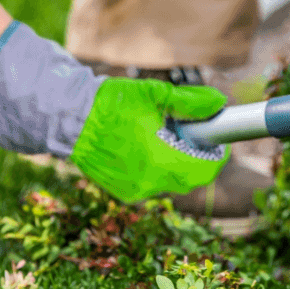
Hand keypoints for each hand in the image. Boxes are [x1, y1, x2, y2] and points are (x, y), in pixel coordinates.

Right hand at [69, 78, 229, 202]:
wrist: (70, 120)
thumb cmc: (112, 104)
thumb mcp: (155, 95)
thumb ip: (190, 102)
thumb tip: (219, 103)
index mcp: (162, 160)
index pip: (207, 169)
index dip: (218, 155)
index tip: (217, 139)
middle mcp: (151, 183)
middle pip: (191, 178)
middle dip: (198, 158)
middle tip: (193, 135)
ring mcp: (136, 191)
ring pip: (171, 182)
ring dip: (176, 164)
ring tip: (164, 138)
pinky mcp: (124, 193)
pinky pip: (152, 185)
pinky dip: (156, 170)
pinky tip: (144, 149)